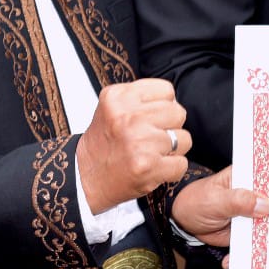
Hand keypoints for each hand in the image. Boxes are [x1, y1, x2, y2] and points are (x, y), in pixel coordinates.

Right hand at [76, 80, 190, 212]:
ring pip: (184, 139)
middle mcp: (128, 117)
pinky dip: (172, 169)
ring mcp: (139, 142)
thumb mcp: (113, 106)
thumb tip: (176, 102)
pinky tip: (154, 169)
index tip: (149, 118)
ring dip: (172, 150)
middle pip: (178, 113)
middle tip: (151, 138)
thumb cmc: (105, 140)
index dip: (162, 106)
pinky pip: (182, 163)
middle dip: (170, 127)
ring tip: (151, 153)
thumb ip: (142, 98)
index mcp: (119, 97)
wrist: (85, 177)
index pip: (167, 91)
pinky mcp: (148, 166)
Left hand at [170, 165, 268, 266]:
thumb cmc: (196, 201)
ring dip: (263, 242)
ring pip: (266, 228)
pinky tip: (231, 261)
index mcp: (248, 178)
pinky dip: (245, 254)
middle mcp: (254, 196)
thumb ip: (239, 200)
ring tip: (257, 253)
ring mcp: (251, 215)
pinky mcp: (246, 232)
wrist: (183, 221)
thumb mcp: (216, 199)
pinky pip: (252, 243)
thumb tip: (265, 204)